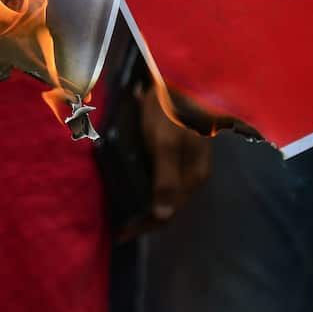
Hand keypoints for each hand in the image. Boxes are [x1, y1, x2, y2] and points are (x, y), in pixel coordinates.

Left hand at [118, 86, 211, 239]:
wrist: (178, 76)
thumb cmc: (169, 110)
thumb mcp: (164, 144)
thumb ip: (165, 179)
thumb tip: (162, 215)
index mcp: (193, 176)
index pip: (168, 213)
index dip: (144, 226)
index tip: (120, 234)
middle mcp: (193, 173)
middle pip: (168, 205)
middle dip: (145, 218)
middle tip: (119, 226)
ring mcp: (188, 161)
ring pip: (166, 191)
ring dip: (147, 203)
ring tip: (124, 209)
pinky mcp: (178, 148)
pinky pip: (163, 176)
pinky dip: (148, 185)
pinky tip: (134, 183)